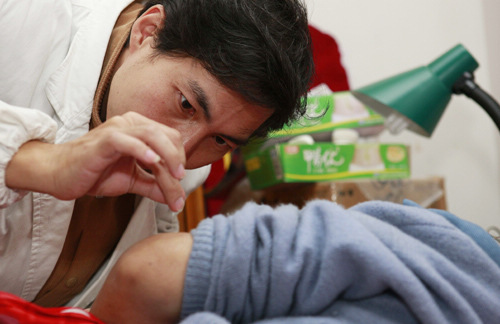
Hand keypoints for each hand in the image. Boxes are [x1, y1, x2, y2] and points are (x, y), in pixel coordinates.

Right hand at [6, 112, 186, 210]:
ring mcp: (117, 130)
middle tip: (181, 182)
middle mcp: (131, 124)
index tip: (180, 183)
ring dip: (168, 156)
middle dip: (178, 160)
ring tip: (175, 176)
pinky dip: (142, 150)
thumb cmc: (93, 173)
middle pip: (166, 135)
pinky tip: (153, 161)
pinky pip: (126, 141)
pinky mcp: (104, 140)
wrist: (59, 174)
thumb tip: (177, 199)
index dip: (180, 159)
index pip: (171, 138)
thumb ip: (154, 186)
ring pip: (152, 135)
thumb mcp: (131, 181)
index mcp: (139, 129)